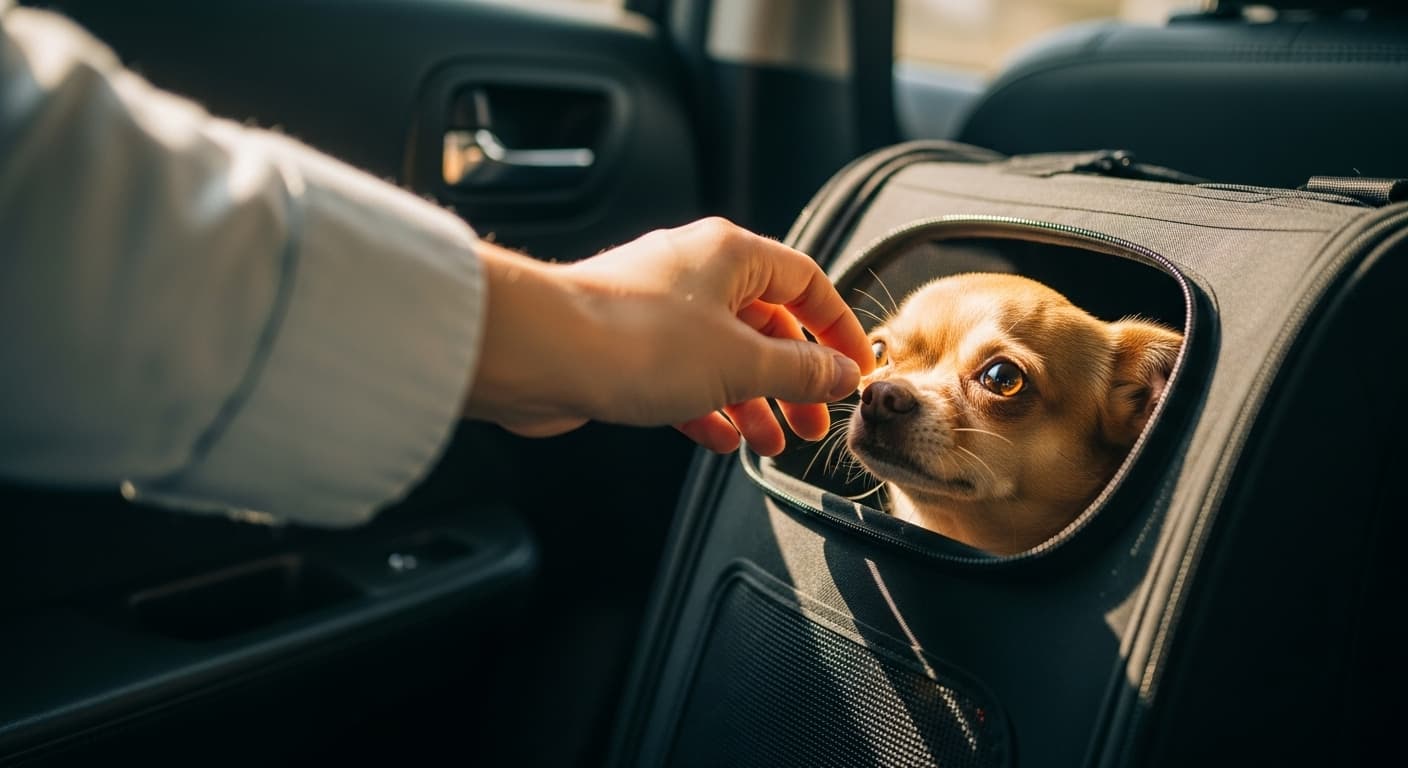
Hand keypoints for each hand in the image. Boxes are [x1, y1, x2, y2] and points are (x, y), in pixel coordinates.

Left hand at [462, 218, 873, 454]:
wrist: (539, 353)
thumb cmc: (635, 340)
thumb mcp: (740, 363)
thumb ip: (799, 371)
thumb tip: (840, 374)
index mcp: (731, 255)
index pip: (807, 282)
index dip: (838, 329)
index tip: (854, 370)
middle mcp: (695, 273)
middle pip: (765, 324)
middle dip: (793, 378)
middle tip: (813, 422)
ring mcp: (658, 309)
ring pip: (723, 355)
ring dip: (752, 401)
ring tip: (768, 443)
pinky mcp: (625, 345)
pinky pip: (681, 376)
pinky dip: (705, 408)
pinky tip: (719, 441)